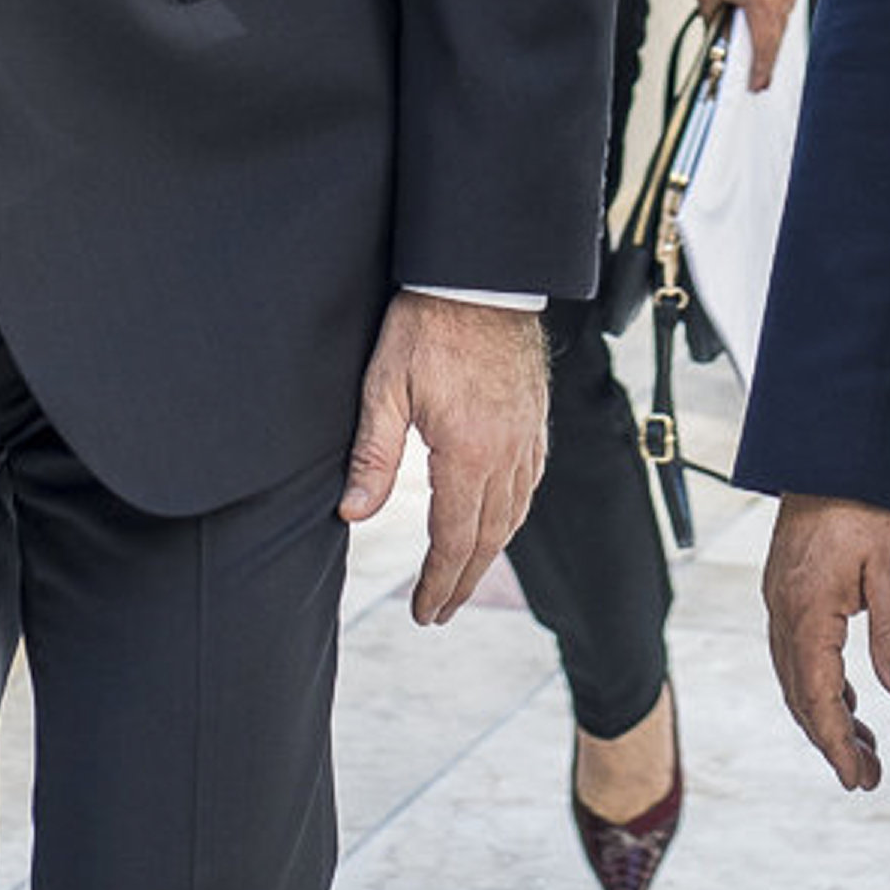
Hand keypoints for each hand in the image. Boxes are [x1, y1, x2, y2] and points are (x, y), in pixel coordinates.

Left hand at [340, 292, 546, 623]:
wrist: (482, 277)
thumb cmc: (428, 325)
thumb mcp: (385, 388)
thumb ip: (373, 456)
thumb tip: (353, 514)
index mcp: (469, 453)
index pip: (455, 539)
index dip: (439, 581)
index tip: (425, 611)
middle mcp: (508, 453)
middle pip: (489, 537)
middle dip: (464, 581)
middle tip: (441, 611)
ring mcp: (528, 436)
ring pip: (515, 513)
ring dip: (490, 552)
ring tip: (465, 577)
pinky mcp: (536, 418)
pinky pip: (531, 482)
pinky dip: (514, 513)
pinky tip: (501, 518)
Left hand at [687, 0, 817, 86]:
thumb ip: (713, 15)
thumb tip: (717, 32)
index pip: (764, 46)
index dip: (761, 69)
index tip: (758, 84)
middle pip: (777, 30)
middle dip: (763, 43)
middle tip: (754, 57)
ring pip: (785, 9)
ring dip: (770, 14)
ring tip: (751, 6)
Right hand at [763, 493, 889, 790]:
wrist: (837, 444)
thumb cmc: (868, 496)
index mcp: (805, 611)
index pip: (816, 697)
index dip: (837, 743)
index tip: (858, 777)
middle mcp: (782, 608)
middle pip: (800, 693)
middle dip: (832, 738)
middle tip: (867, 775)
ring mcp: (781, 595)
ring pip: (796, 673)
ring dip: (827, 712)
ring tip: (863, 744)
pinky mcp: (788, 583)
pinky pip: (797, 648)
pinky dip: (820, 681)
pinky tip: (847, 692)